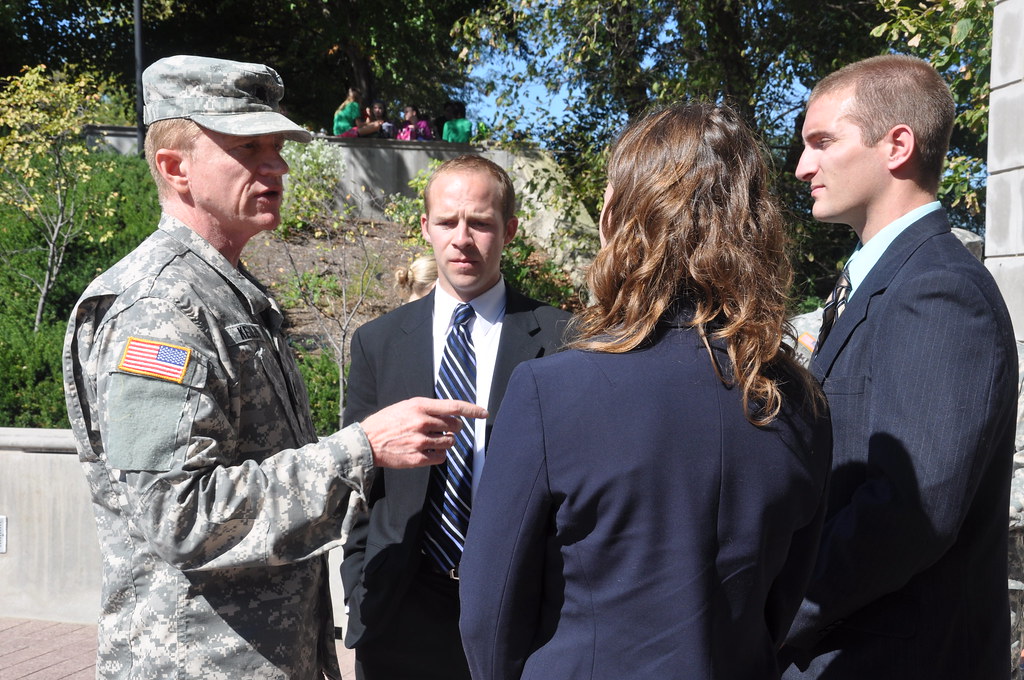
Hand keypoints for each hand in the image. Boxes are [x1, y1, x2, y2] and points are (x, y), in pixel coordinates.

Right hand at [361, 397, 486, 468]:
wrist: (366, 443)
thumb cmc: (386, 422)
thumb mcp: (405, 406)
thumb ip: (427, 408)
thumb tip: (450, 414)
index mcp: (419, 406)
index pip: (453, 406)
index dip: (472, 410)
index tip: (484, 413)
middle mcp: (422, 422)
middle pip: (454, 426)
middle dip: (454, 428)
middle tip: (445, 430)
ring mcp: (421, 441)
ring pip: (449, 442)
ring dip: (445, 442)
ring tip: (431, 441)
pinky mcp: (418, 458)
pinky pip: (441, 457)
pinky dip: (439, 455)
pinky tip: (428, 452)